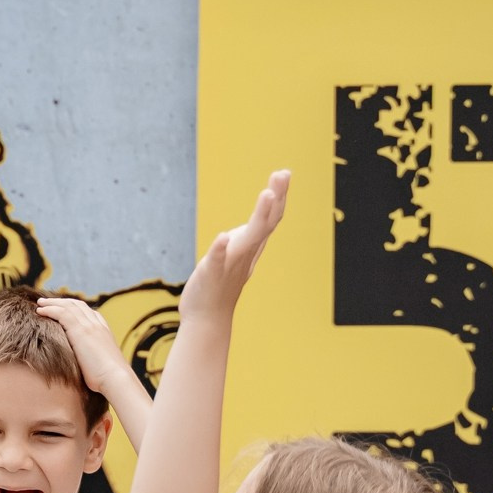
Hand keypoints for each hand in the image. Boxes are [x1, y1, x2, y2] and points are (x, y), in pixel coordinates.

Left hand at [32, 292, 120, 379]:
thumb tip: (84, 366)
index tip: (61, 309)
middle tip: (47, 301)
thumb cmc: (107, 378)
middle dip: (61, 301)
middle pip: (77, 305)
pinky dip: (50, 309)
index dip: (73, 308)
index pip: (88, 312)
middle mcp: (97, 324)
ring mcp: (89, 325)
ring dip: (52, 303)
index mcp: (103, 330)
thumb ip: (91, 357)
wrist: (115, 378)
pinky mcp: (80, 330)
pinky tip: (40, 311)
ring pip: (68, 306)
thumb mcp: (100, 363)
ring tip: (40, 303)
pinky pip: (62, 313)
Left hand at [179, 172, 289, 323]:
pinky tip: (222, 237)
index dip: (279, 196)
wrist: (207, 319)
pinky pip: (216, 261)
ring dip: (259, 217)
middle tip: (283, 174)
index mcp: (250, 247)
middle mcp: (245, 254)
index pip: (269, 219)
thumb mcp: (238, 256)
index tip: (285, 173)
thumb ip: (248, 237)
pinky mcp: (210, 275)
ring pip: (248, 239)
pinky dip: (220, 249)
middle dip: (276, 197)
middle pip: (265, 223)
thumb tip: (260, 220)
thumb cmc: (220, 286)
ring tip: (267, 194)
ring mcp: (229, 264)